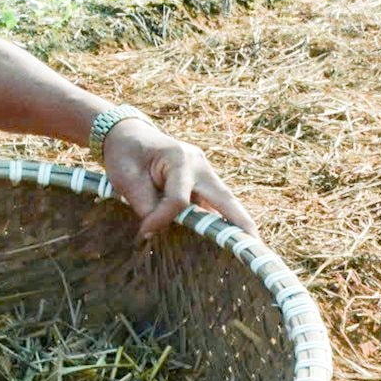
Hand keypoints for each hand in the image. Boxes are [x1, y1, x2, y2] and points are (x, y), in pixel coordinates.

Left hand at [103, 117, 255, 239]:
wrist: (128, 135)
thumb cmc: (125, 155)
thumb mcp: (128, 179)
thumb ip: (145, 205)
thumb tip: (158, 232)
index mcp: (179, 159)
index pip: (178, 200)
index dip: (162, 220)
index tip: (143, 233)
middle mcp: (199, 164)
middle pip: (224, 198)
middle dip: (240, 222)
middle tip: (254, 244)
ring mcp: (203, 172)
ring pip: (225, 200)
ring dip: (237, 222)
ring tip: (252, 246)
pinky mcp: (201, 182)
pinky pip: (215, 203)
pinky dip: (223, 219)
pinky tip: (231, 238)